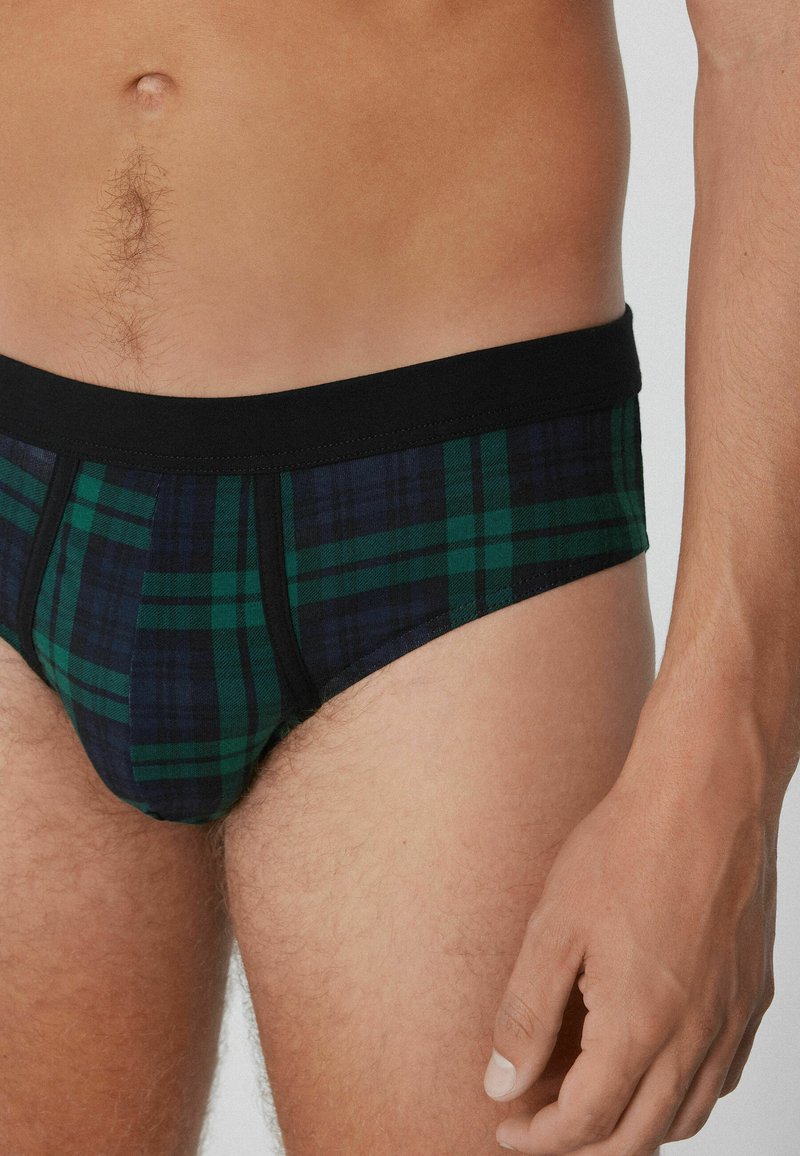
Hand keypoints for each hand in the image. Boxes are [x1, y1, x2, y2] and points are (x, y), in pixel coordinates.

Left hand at [484, 691, 777, 1154]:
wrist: (706, 795)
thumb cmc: (627, 848)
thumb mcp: (554, 927)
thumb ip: (526, 1014)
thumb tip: (502, 1083)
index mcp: (640, 1026)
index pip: (585, 1122)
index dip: (539, 1138)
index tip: (506, 1127)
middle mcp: (695, 1037)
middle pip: (638, 1137)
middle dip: (582, 1146)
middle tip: (539, 1127)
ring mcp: (732, 1019)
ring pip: (687, 1115)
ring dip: (633, 1127)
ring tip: (588, 1104)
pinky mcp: (752, 995)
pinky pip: (721, 1076)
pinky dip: (682, 1096)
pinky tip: (653, 1069)